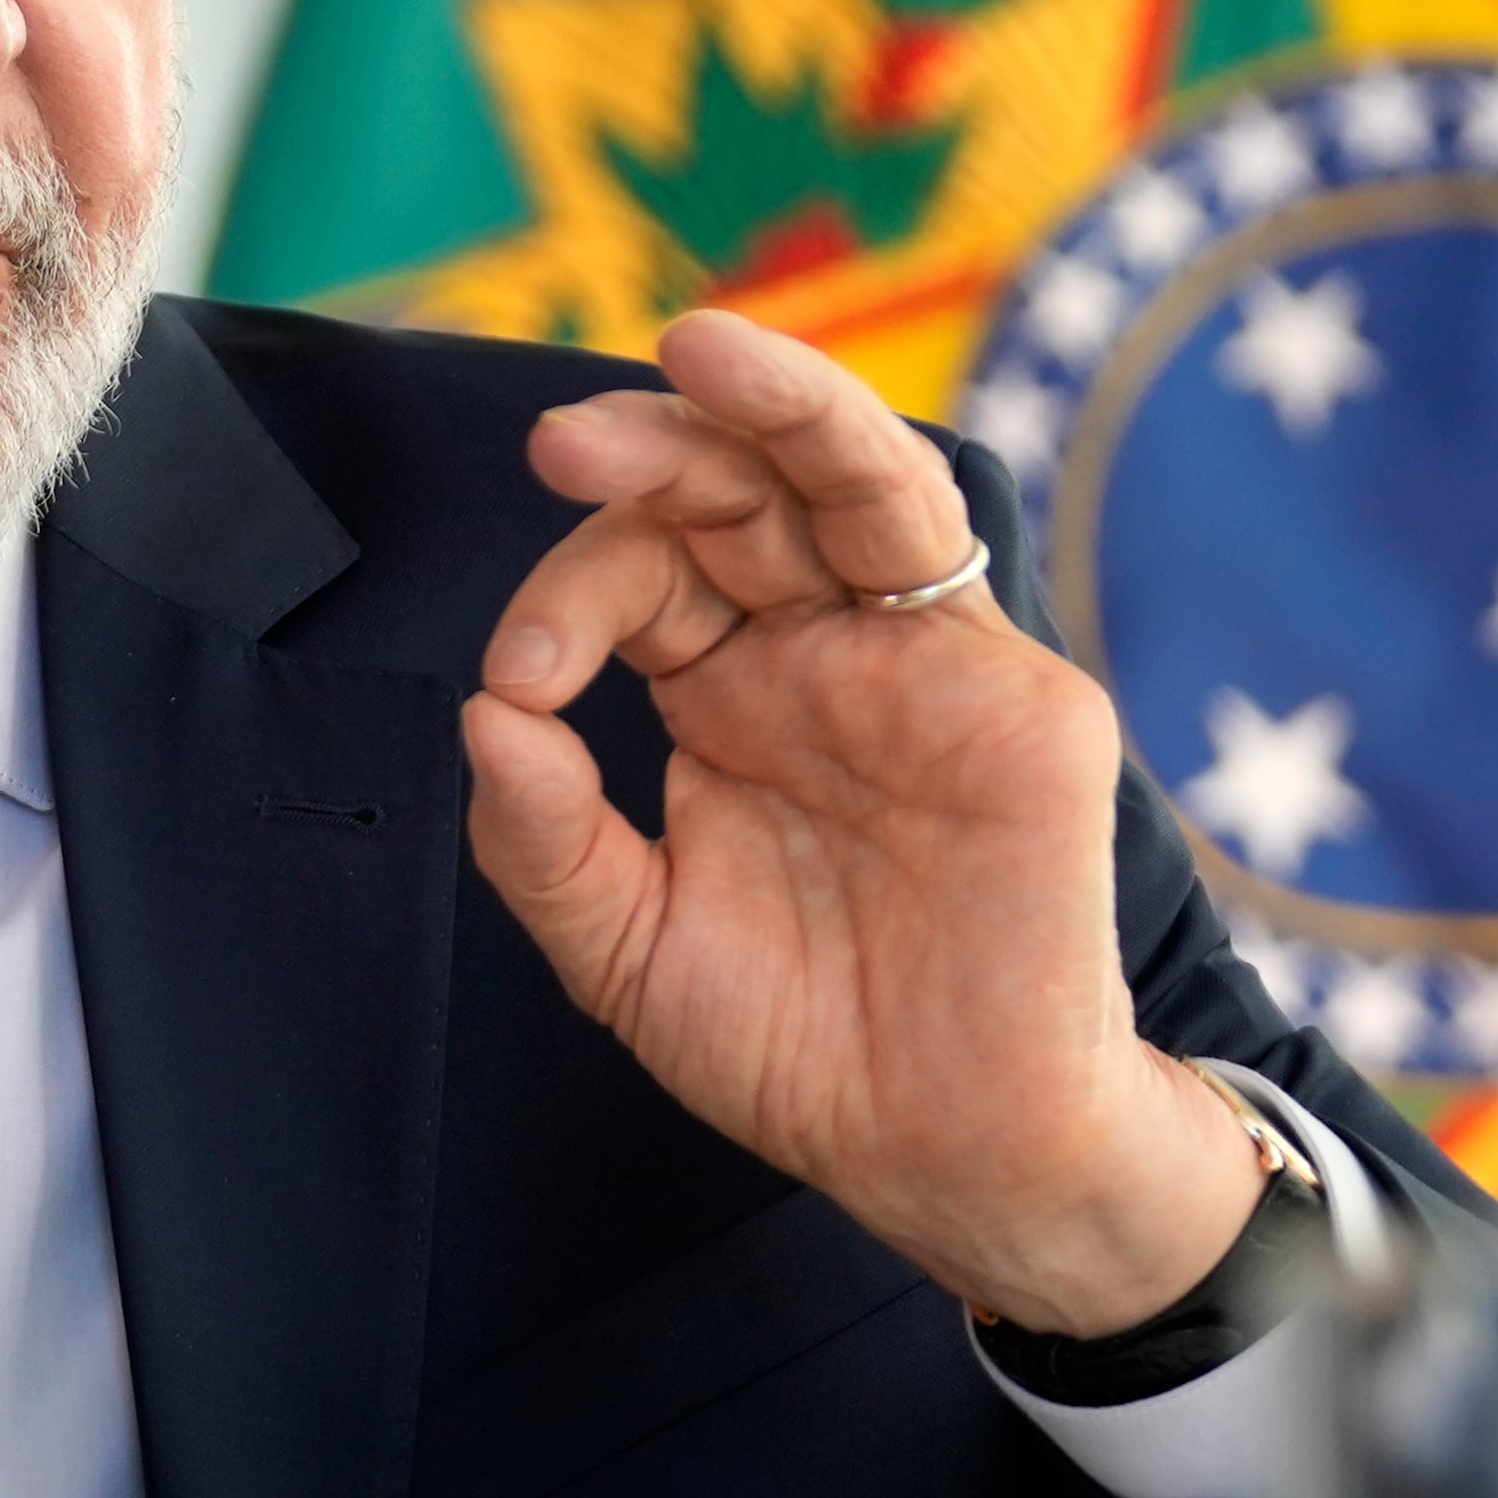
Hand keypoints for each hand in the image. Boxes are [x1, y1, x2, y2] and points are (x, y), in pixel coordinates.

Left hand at [458, 311, 1260, 1341]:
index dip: (571, 594)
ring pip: (852, 478)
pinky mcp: (1013, 696)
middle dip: (653, 445)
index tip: (527, 677)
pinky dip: (856, 475)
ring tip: (699, 345)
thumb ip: (546, 839)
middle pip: (740, 494)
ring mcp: (924, 661)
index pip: (646, 576)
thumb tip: (484, 716)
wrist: (942, 1153)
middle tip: (563, 440)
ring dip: (777, 398)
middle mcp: (825, 654)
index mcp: (732, 695)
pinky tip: (786, 442)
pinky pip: (935, 559)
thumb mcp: (624, 950)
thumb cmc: (796, 1049)